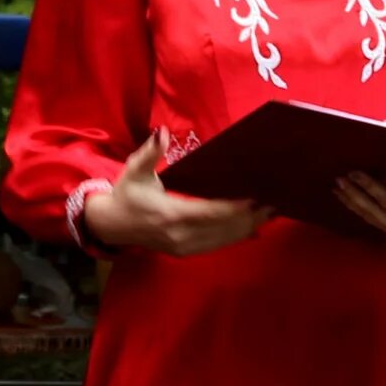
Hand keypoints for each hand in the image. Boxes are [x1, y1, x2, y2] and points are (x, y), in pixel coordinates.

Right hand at [77, 135, 268, 256]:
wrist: (112, 226)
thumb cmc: (127, 194)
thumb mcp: (134, 170)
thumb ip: (149, 152)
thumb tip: (161, 133)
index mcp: (169, 214)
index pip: (209, 212)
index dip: (234, 207)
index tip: (254, 197)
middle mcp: (179, 235)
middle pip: (223, 229)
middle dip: (250, 217)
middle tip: (273, 202)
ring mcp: (183, 247)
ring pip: (223, 240)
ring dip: (248, 227)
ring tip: (270, 213)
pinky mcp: (186, 252)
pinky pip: (216, 245)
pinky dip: (237, 236)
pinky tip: (253, 226)